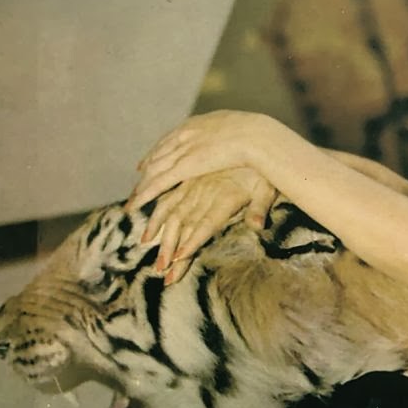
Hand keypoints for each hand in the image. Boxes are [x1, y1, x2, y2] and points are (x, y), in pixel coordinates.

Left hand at [129, 111, 281, 209]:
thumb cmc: (261, 136)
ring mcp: (183, 150)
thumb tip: (247, 138)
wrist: (259, 134)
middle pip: (160, 152)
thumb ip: (238, 139)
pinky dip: (144, 195)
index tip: (154, 157)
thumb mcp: (245, 131)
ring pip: (154, 170)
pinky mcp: (184, 166)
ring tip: (132, 200)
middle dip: (148, 165)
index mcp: (199, 124)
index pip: (173, 137)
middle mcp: (185, 135)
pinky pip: (158, 183)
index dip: (162, 148)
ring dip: (142, 186)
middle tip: (139, 175)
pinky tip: (134, 205)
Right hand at [141, 167, 275, 283]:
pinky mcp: (188, 176)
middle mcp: (205, 192)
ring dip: (156, 226)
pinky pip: (167, 190)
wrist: (251, 138)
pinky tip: (140, 207)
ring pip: (169, 206)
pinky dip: (153, 201)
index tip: (178, 259)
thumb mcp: (267, 190)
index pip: (206, 224)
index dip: (192, 242)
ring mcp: (194, 184)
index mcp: (225, 198)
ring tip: (144, 244)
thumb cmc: (262, 171)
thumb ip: (259, 209)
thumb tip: (258, 226)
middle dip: (169, 247)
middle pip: (183, 223)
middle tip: (160, 270)